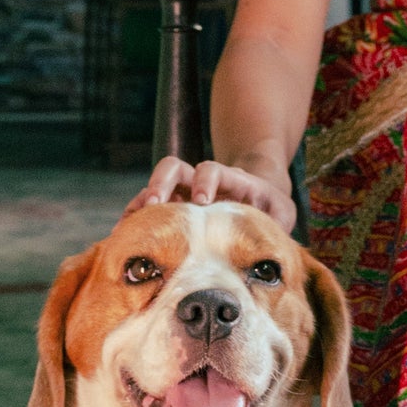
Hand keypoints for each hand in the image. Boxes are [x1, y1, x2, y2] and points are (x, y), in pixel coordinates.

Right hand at [123, 154, 296, 231]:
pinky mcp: (172, 206)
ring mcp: (182, 191)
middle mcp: (199, 181)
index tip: (202, 201)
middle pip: (173, 167)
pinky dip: (135, 217)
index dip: (205, 181)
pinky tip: (125, 237)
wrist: (257, 200)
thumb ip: (280, 221)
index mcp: (228, 180)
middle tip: (156, 204)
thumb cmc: (269, 208)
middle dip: (162, 183)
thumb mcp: (281, 211)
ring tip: (129, 224)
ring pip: (154, 185)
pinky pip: (147, 206)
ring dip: (141, 200)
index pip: (212, 170)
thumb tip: (277, 238)